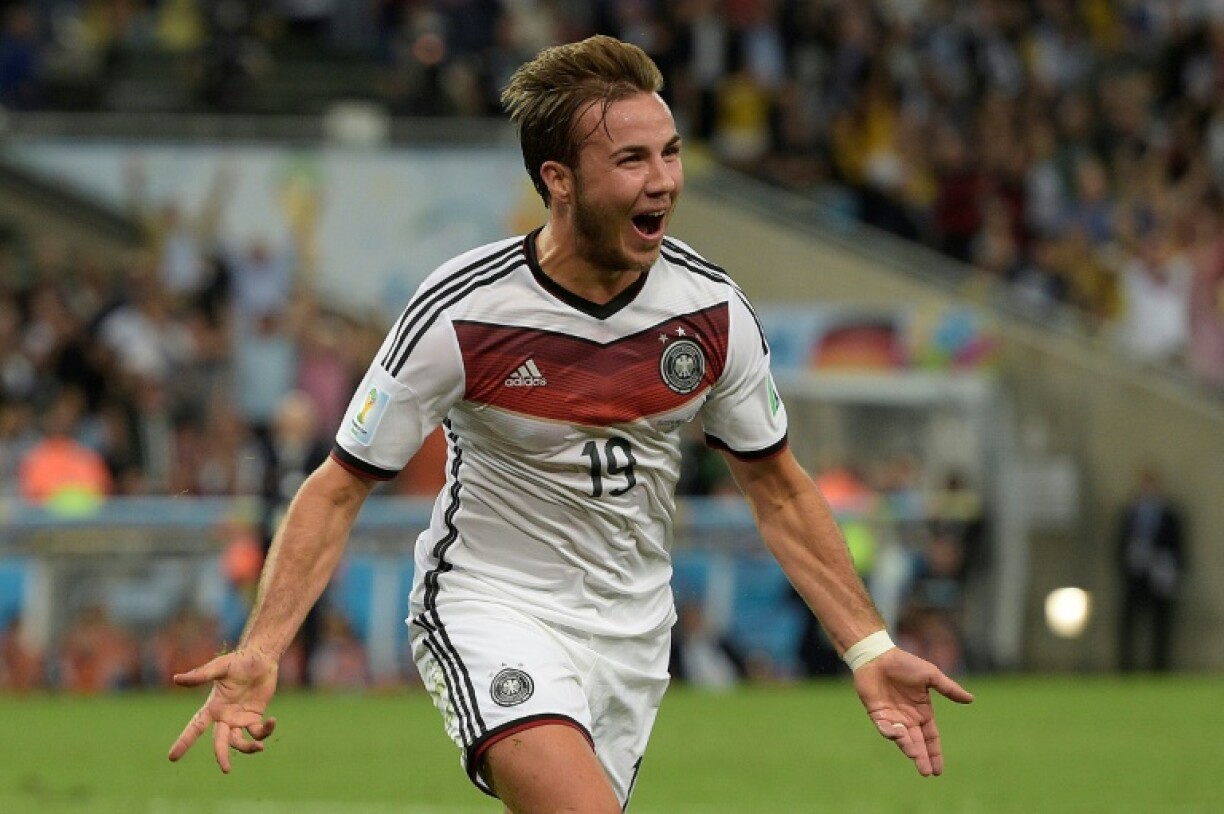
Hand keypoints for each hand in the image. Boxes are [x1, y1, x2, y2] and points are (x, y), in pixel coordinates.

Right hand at [167, 648, 279, 772]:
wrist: (261, 658)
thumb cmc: (238, 661)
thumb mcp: (220, 667)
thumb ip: (201, 675)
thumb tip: (176, 679)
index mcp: (213, 707)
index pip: (195, 727)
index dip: (184, 741)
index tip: (172, 757)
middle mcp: (224, 717)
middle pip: (219, 741)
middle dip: (221, 755)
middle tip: (226, 769)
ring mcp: (239, 719)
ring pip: (239, 741)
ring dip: (248, 747)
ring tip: (259, 747)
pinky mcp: (255, 717)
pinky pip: (258, 731)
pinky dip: (266, 731)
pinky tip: (273, 721)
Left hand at [853, 648, 973, 776]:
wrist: (878, 655)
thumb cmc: (905, 663)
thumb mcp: (931, 676)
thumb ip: (948, 689)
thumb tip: (971, 699)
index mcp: (922, 712)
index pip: (931, 737)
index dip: (935, 753)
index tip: (938, 770)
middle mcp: (908, 718)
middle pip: (917, 743)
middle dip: (922, 758)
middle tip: (927, 772)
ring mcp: (892, 717)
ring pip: (901, 738)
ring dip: (907, 747)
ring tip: (914, 755)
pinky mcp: (876, 713)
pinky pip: (883, 727)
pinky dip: (889, 732)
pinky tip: (896, 733)